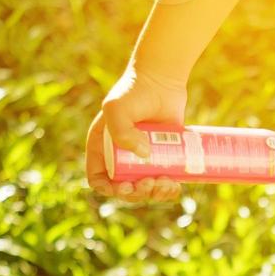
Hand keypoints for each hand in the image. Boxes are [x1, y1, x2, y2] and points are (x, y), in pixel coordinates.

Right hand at [84, 66, 188, 202]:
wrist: (163, 80)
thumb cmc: (135, 92)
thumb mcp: (117, 108)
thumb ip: (120, 131)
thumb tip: (143, 157)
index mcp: (102, 148)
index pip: (99, 180)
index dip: (111, 190)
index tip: (128, 186)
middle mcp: (119, 156)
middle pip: (125, 189)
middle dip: (138, 194)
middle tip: (151, 183)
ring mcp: (141, 158)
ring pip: (146, 189)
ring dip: (155, 194)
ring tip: (167, 183)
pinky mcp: (162, 157)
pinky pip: (163, 182)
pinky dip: (168, 189)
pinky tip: (176, 185)